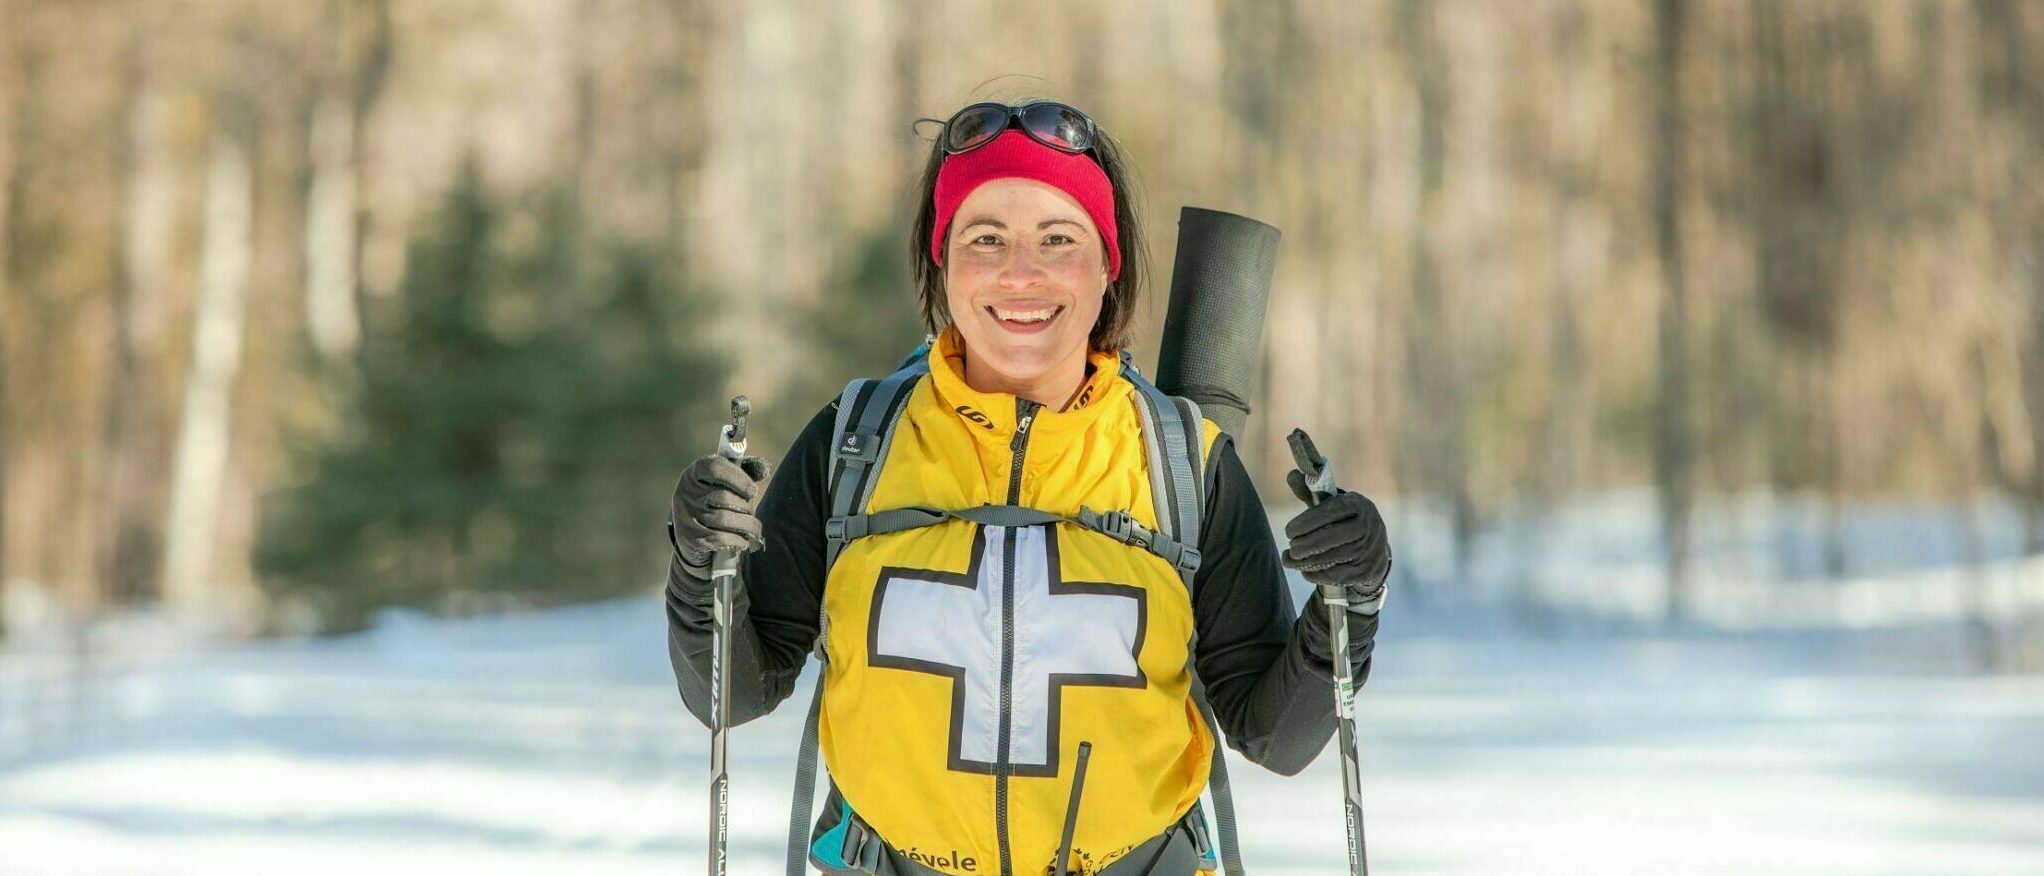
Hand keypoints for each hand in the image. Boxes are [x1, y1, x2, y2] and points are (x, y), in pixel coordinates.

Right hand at [668, 452, 772, 581]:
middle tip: (751, 512)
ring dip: (747, 525)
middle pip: (724, 496)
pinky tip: (744, 541)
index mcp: (694, 473)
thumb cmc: (714, 502)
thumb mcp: (723, 483)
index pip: (715, 467)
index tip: (752, 491)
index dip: (738, 478)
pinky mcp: (691, 538)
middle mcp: (686, 492)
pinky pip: (721, 538)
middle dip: (746, 506)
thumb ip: (744, 471)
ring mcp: (686, 516)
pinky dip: (738, 540)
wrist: (690, 536)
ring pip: (725, 519)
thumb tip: (764, 466)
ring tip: (753, 528)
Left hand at [1280, 474, 1390, 615]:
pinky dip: (1316, 574)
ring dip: (1305, 561)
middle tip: (1290, 548)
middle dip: (1304, 545)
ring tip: (1289, 560)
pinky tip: (1304, 570)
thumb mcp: (1332, 503)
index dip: (1305, 523)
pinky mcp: (1367, 571)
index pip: (1329, 512)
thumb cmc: (1344, 520)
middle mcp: (1368, 526)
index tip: (1289, 531)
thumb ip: (1311, 491)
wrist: (1374, 546)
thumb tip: (1292, 475)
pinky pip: (1337, 575)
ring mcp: (1370, 550)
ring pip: (1331, 558)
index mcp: (1357, 504)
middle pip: (1330, 538)